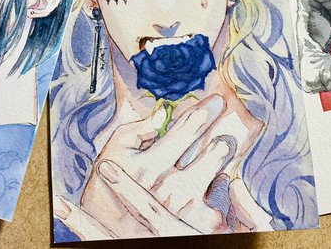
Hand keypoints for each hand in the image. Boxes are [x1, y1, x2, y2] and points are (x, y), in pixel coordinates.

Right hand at [67, 94, 271, 237]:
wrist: (109, 229)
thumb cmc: (110, 183)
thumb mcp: (116, 149)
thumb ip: (139, 129)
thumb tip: (164, 113)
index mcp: (148, 168)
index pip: (185, 132)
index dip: (205, 113)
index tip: (217, 101)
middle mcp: (168, 191)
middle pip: (213, 154)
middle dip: (220, 142)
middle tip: (222, 139)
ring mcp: (186, 212)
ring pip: (220, 177)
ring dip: (218, 166)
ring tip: (213, 161)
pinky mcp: (199, 227)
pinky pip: (220, 202)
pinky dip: (219, 191)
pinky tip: (207, 188)